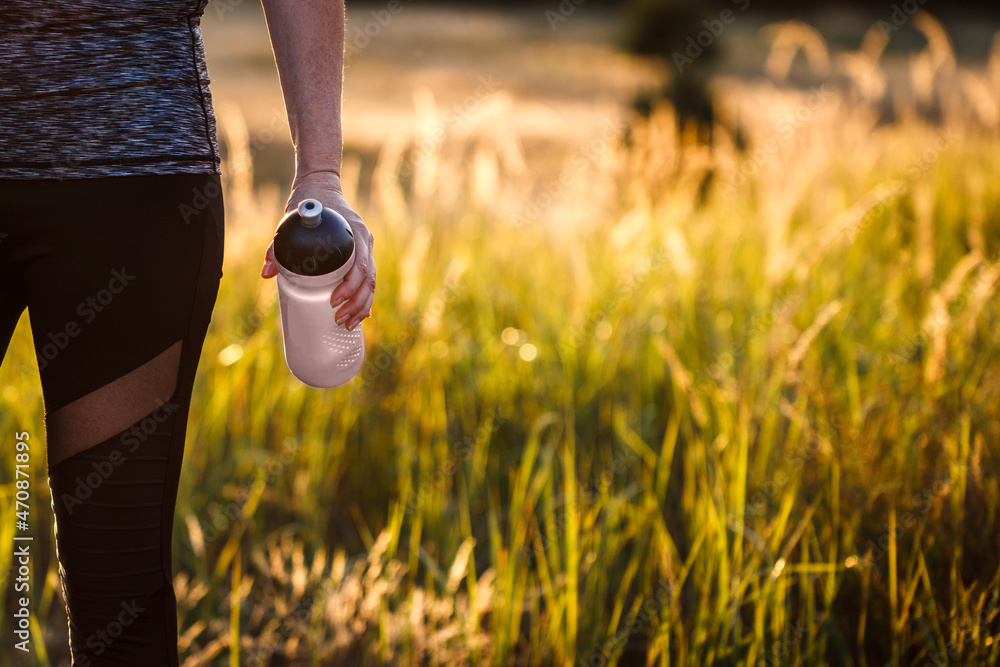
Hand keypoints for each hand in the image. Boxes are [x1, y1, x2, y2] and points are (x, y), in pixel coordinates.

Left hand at [260, 170, 374, 330]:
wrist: (321, 184)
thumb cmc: (307, 201)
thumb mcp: (290, 219)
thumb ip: (277, 245)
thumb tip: (266, 273)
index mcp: (355, 232)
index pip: (360, 266)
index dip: (350, 287)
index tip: (333, 300)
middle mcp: (365, 241)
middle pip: (369, 280)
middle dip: (356, 304)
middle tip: (339, 320)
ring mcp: (366, 247)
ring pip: (372, 282)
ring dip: (362, 305)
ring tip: (348, 324)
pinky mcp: (362, 253)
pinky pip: (368, 279)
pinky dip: (365, 298)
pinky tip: (360, 315)